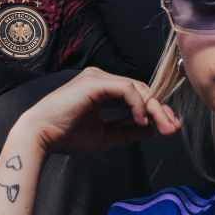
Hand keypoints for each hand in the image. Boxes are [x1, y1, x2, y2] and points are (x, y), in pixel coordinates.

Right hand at [14, 67, 180, 157]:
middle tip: (173, 129)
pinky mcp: (95, 82)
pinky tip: (141, 120)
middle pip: (141, 90)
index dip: (155, 111)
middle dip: (160, 110)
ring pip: (137, 88)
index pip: (136, 96)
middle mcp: (100, 79)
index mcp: (101, 90)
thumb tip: (152, 128)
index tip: (169, 129)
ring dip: (154, 108)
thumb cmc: (66, 136)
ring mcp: (97, 77)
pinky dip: (138, 104)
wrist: (41, 136)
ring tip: (163, 128)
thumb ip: (128, 130)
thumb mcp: (105, 136)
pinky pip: (126, 89)